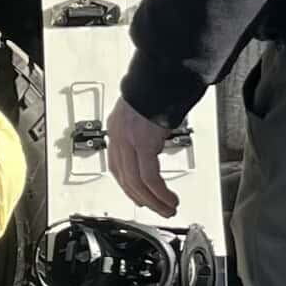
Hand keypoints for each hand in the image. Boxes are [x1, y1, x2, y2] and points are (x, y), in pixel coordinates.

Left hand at [106, 98, 180, 217]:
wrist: (160, 76)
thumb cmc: (157, 90)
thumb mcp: (144, 115)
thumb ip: (144, 132)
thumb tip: (154, 146)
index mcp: (117, 129)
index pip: (116, 166)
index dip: (127, 186)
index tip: (137, 197)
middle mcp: (118, 136)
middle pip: (125, 178)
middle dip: (142, 198)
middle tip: (157, 209)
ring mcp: (129, 140)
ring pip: (137, 182)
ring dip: (154, 200)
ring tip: (167, 208)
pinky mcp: (143, 143)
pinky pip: (149, 176)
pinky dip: (160, 192)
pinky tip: (169, 198)